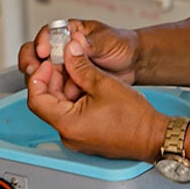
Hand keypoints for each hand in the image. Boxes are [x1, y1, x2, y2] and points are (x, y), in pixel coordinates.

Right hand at [17, 19, 142, 100]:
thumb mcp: (109, 40)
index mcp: (70, 32)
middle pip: (36, 53)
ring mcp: (65, 66)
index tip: (43, 52)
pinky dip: (59, 93)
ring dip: (46, 81)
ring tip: (56, 85)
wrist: (134, 64)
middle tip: (33, 70)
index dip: (41, 42)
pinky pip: (57, 89)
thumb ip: (92, 42)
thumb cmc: (122, 45)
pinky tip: (69, 95)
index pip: (47, 34)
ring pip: (44, 74)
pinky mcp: (70, 82)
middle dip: (32, 62)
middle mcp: (63, 49)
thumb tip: (75, 42)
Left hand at [26, 44, 167, 161]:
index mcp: (67, 124)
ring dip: (66, 86)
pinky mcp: (84, 135)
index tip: (50, 63)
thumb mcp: (103, 84)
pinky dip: (75, 97)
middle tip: (65, 61)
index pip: (36, 99)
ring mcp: (76, 137)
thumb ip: (80, 66)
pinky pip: (71, 114)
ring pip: (59, 106)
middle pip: (47, 102)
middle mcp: (67, 134)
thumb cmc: (134, 119)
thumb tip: (69, 52)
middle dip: (54, 78)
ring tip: (80, 71)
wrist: (153, 137)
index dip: (40, 76)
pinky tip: (87, 85)